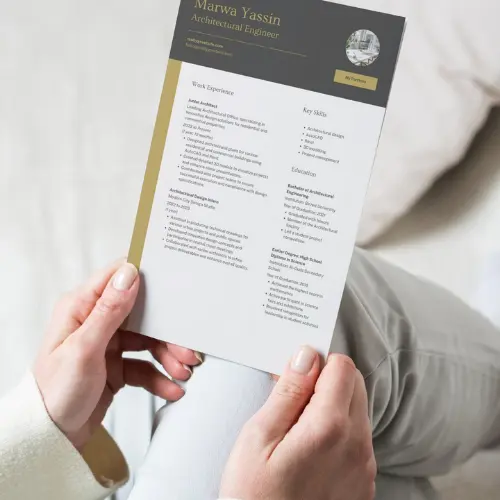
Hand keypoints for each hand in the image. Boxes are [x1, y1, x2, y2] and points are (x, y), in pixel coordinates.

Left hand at [34, 260, 201, 450]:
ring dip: (168, 355)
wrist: (50, 438)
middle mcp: (95, 321)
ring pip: (148, 340)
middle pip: (142, 313)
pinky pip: (144, 364)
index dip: (146, 277)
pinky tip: (170, 388)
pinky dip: (159, 376)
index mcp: (81, 307)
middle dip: (167, 331)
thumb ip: (108, 311)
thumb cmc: (55, 393)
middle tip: (188, 348)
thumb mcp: (83, 350)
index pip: (117, 277)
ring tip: (182, 373)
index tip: (174, 287)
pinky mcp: (116, 365)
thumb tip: (130, 274)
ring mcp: (107, 343)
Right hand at [220, 347, 375, 499]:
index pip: (343, 367)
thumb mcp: (259, 437)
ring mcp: (364, 466)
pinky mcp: (363, 481)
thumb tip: (306, 356)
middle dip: (327, 379)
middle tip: (292, 398)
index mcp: (330, 428)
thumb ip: (288, 392)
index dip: (317, 362)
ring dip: (332, 404)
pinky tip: (309, 445)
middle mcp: (357, 445)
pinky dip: (338, 429)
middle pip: (355, 384)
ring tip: (296, 425)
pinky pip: (358, 437)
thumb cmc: (254, 497)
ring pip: (357, 409)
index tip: (295, 374)